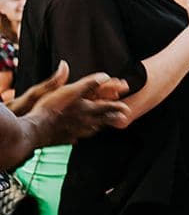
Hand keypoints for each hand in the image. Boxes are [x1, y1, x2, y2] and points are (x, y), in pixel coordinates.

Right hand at [14, 62, 129, 146]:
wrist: (35, 130)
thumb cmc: (51, 109)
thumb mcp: (70, 91)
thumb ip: (88, 83)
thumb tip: (105, 76)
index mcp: (88, 110)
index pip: (109, 108)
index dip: (119, 107)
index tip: (128, 109)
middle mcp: (86, 123)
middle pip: (103, 121)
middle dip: (113, 118)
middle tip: (122, 119)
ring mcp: (76, 133)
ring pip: (92, 130)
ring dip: (99, 126)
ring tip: (101, 125)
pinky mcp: (65, 139)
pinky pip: (77, 137)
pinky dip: (81, 134)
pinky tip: (78, 135)